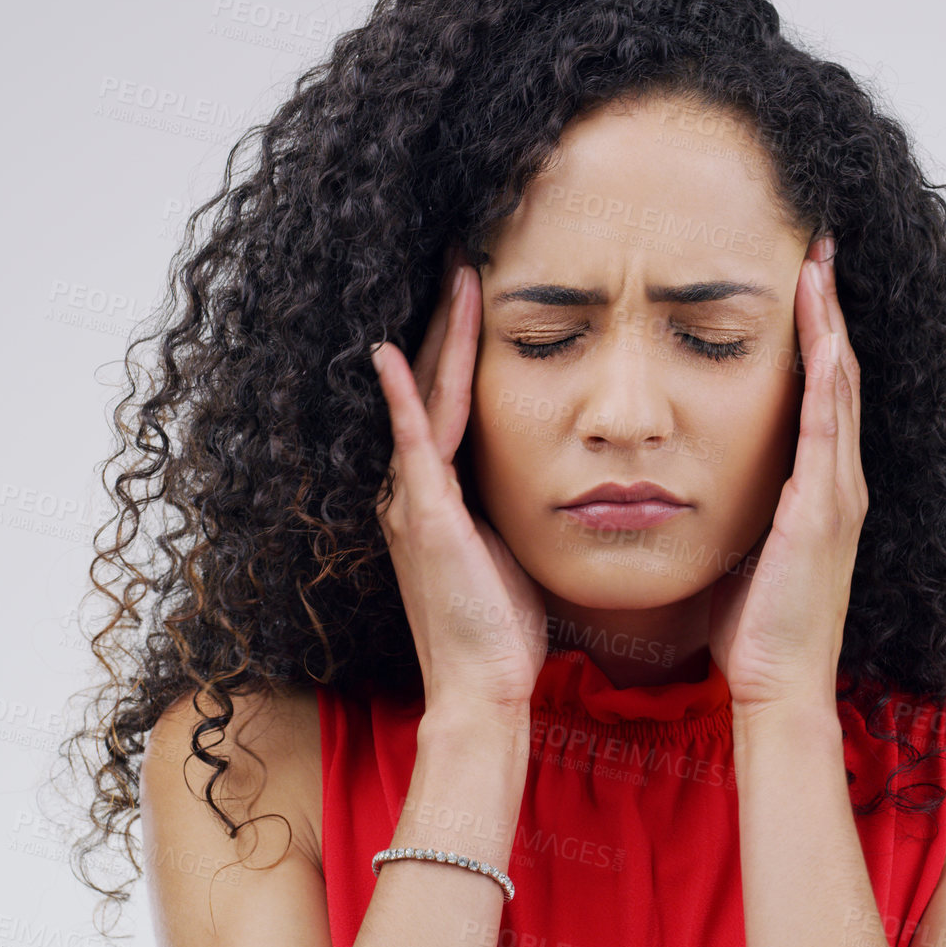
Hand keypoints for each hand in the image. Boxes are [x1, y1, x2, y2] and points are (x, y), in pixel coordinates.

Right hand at [370, 247, 549, 717]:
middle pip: (431, 383)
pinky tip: (391, 355)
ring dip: (440, 335)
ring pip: (426, 397)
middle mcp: (413, 490)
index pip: (449, 400)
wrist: (482, 690)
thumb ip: (516, 505)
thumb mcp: (512, 550)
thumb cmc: (504, 631)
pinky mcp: (425, 518)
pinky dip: (403, 399)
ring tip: (457, 274)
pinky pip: (412, 444)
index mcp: (435, 496)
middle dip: (448, 319)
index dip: (463, 345)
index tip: (482, 292)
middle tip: (465, 256)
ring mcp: (413, 501)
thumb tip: (554, 474)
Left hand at [705, 234, 867, 711]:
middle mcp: (838, 482)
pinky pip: (827, 427)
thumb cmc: (754, 630)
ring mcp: (837, 494)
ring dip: (831, 321)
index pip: (820, 392)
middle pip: (840, 373)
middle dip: (830, 308)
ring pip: (841, 386)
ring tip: (819, 263)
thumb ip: (735, 509)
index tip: (799, 278)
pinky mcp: (821, 510)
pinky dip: (827, 374)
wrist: (777, 689)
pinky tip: (820, 330)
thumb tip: (691, 479)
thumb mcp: (743, 550)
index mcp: (818, 490)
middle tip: (818, 245)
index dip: (814, 333)